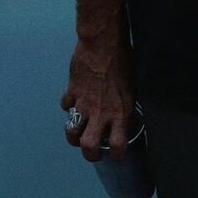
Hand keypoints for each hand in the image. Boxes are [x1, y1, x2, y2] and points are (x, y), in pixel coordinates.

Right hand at [61, 35, 134, 161]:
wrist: (103, 43)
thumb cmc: (124, 59)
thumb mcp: (132, 84)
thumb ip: (126, 102)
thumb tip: (125, 112)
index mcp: (119, 111)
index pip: (117, 145)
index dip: (116, 154)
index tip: (116, 154)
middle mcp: (100, 112)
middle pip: (88, 146)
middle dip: (89, 154)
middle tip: (92, 151)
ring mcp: (83, 104)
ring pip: (72, 132)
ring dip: (74, 135)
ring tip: (79, 132)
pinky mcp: (71, 92)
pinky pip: (66, 105)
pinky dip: (69, 104)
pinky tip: (74, 99)